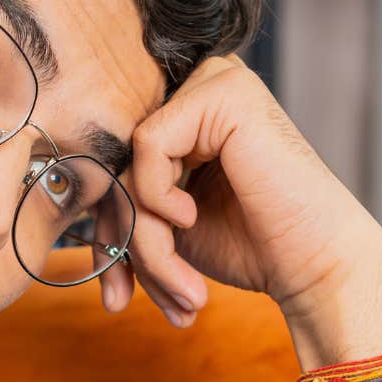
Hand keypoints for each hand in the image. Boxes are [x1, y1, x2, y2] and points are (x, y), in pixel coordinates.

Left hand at [103, 54, 381, 360]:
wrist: (316, 267)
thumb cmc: (255, 247)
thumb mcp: (168, 227)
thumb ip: (123, 202)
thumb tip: (64, 202)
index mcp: (190, 112)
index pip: (118, 163)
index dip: (109, 231)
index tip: (117, 295)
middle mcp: (201, 86)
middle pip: (118, 162)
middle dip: (120, 242)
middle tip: (130, 301)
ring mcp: (215, 81)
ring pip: (129, 162)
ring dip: (143, 238)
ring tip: (180, 286)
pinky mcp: (223, 92)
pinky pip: (147, 146)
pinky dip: (157, 198)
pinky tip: (191, 218)